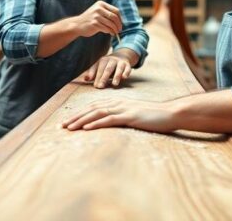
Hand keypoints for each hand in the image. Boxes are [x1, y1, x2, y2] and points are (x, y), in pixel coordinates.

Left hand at [62, 98, 176, 132]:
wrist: (170, 113)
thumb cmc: (153, 116)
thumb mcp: (134, 115)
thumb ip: (121, 117)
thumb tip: (110, 123)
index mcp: (117, 103)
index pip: (93, 107)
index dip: (78, 114)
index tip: (66, 122)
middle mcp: (117, 103)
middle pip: (91, 109)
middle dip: (75, 117)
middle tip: (61, 126)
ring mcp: (123, 109)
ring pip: (97, 113)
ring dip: (81, 120)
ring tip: (69, 128)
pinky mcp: (130, 116)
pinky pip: (110, 119)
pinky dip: (97, 123)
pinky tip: (87, 128)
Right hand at [72, 1, 121, 37]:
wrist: (77, 24)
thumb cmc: (90, 19)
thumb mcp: (98, 12)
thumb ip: (108, 14)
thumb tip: (120, 21)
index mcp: (101, 4)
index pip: (116, 10)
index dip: (120, 18)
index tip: (120, 24)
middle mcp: (98, 8)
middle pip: (114, 17)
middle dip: (118, 25)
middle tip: (119, 30)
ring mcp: (96, 16)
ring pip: (111, 24)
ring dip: (114, 29)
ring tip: (115, 33)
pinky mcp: (94, 23)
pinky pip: (106, 28)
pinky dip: (109, 32)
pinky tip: (110, 33)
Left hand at [84, 53, 131, 87]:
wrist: (121, 56)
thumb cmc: (107, 65)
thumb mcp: (99, 67)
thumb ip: (92, 73)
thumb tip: (84, 79)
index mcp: (102, 60)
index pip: (98, 68)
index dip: (95, 75)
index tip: (94, 84)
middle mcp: (111, 60)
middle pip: (107, 69)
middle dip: (103, 78)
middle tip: (100, 86)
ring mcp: (119, 62)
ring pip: (118, 69)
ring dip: (116, 76)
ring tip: (114, 84)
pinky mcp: (127, 65)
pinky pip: (127, 68)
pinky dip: (126, 72)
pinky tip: (124, 78)